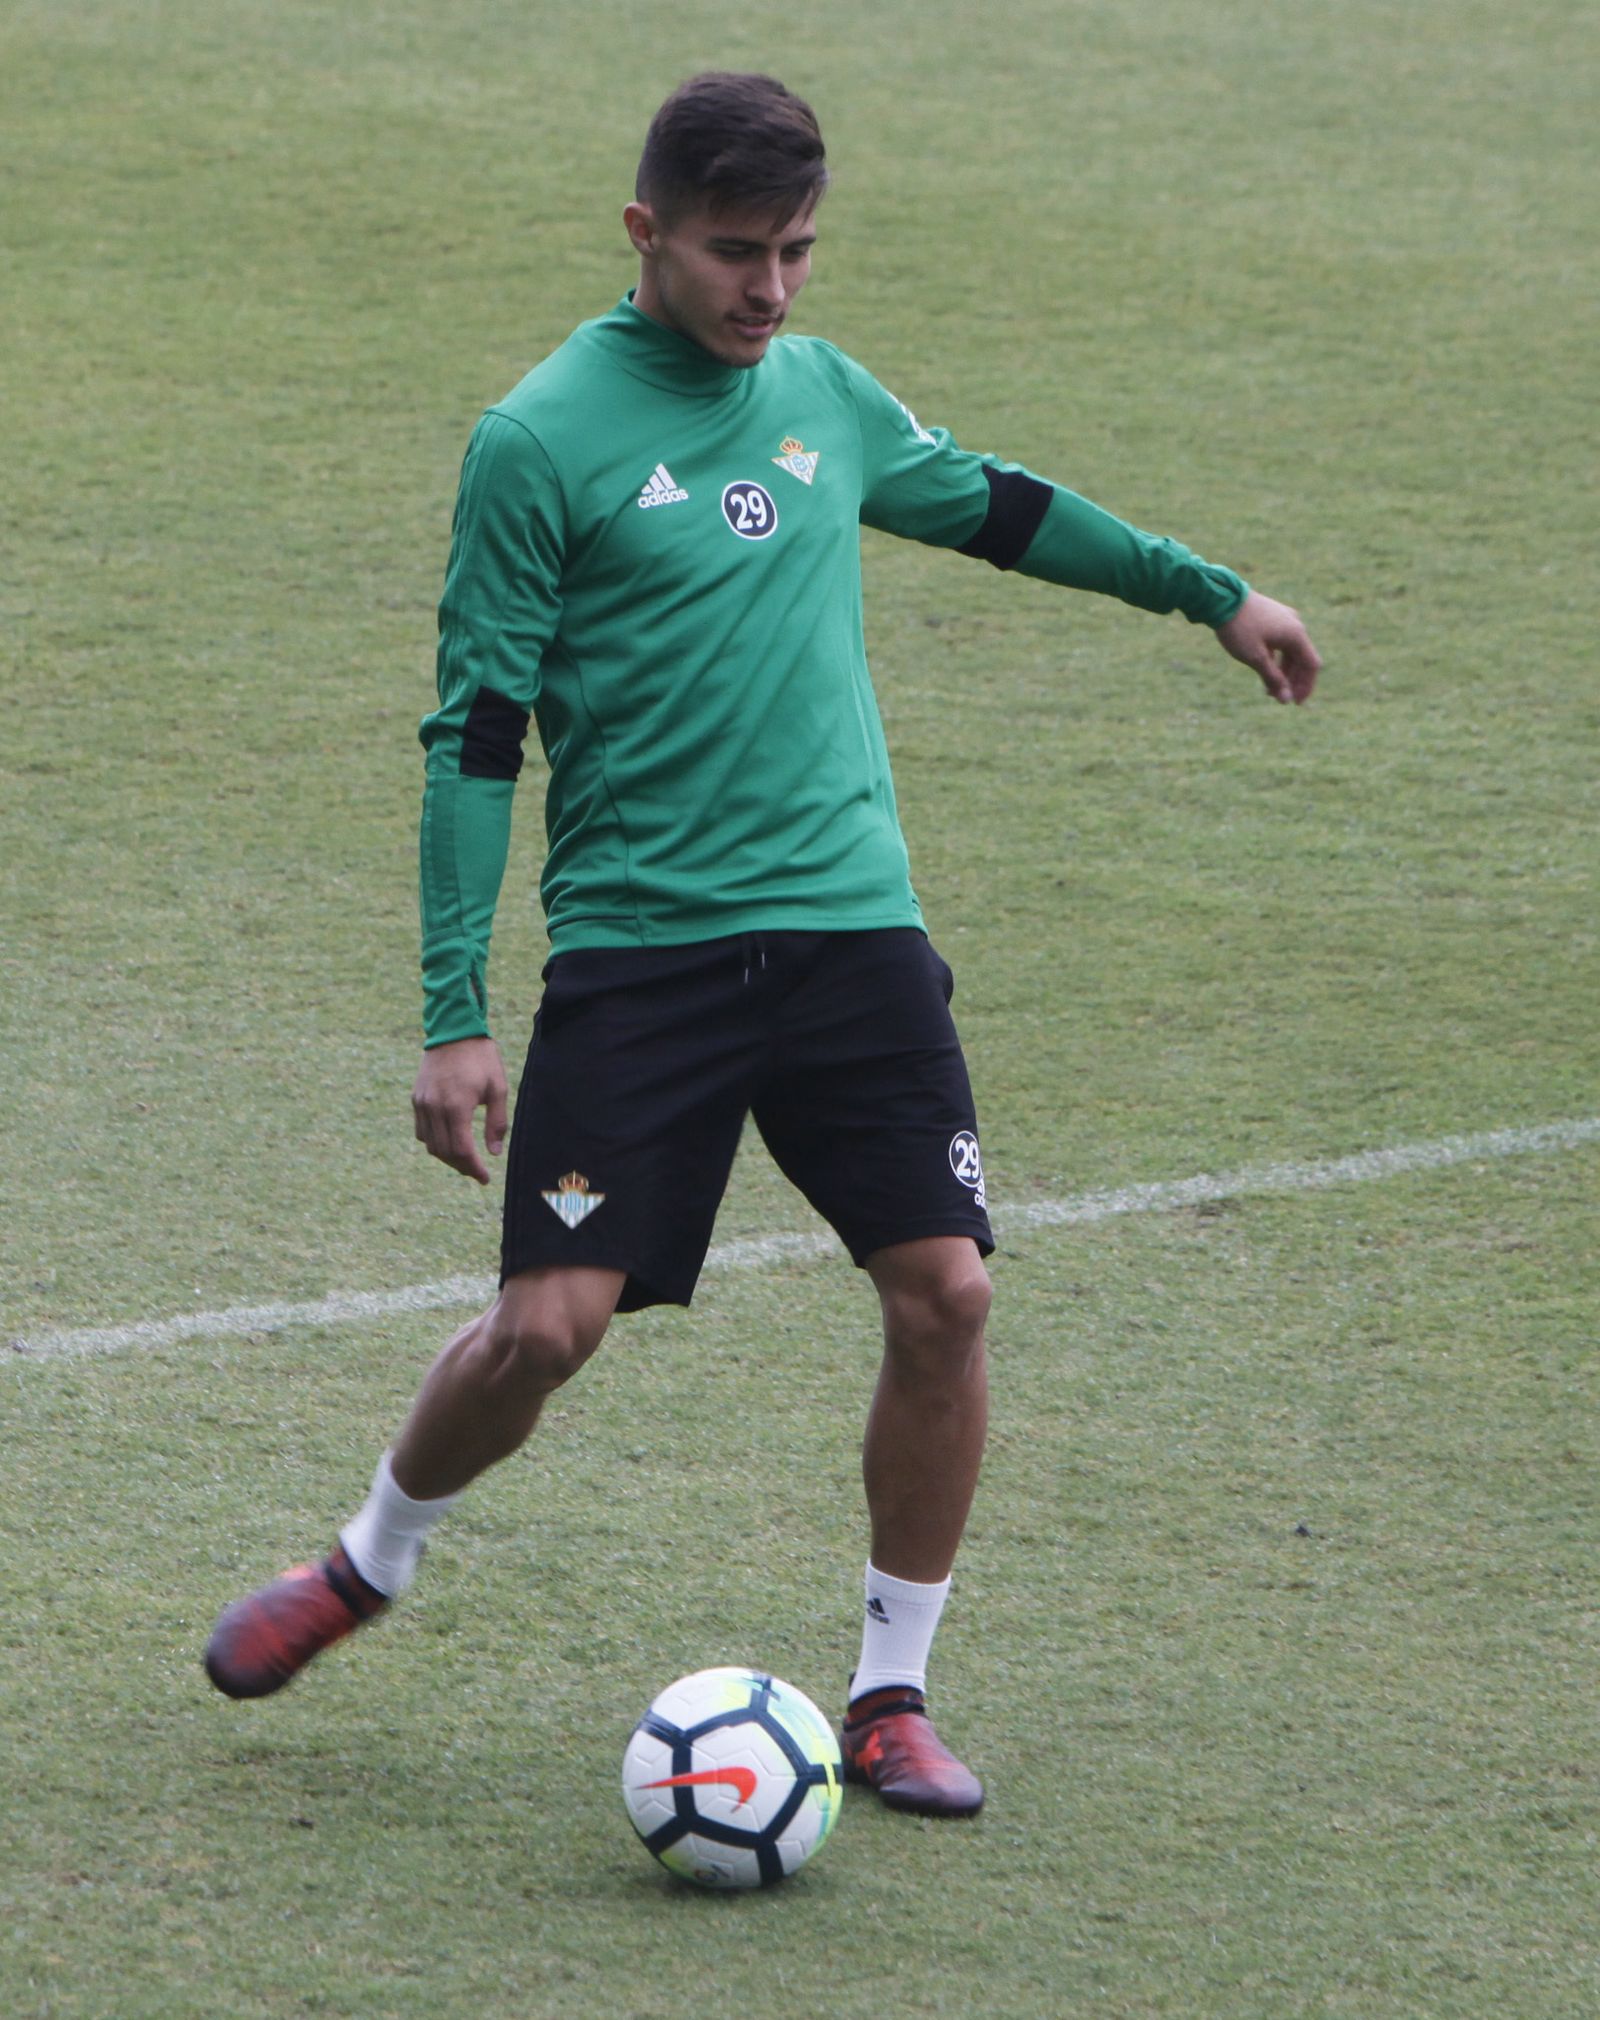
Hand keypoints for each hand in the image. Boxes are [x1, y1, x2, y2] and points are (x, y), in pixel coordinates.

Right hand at [412, 1036, 508, 1183]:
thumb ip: (497, 1122)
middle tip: (476, 1172)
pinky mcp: (416, 1098)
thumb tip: (494, 1153)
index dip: (474, 1168)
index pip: (462, 1150)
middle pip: (445, 1152)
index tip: (485, 1178)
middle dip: (462, 1166)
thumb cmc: (481, 1058)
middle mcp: (435, 1108)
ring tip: (464, 1160)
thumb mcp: (498, 1088)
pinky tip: (449, 1142)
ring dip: (447, 1157)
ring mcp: (422, 1103)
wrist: (454, 1030)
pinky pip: (421, 1131)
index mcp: (457, 1106)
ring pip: (430, 1145)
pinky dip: (434, 1142)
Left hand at [1214, 590, 1321, 704]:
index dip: (1306, 685)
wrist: (1222, 599)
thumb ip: (1273, 679)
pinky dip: (1276, 658)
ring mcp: (1284, 619)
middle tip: (1280, 698)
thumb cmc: (1239, 629)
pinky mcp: (1273, 617)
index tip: (1296, 702)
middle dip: (1293, 681)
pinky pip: (1281, 642)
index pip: (1311, 665)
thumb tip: (1286, 699)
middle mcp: (1295, 625)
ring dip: (1284, 671)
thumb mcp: (1256, 658)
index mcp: (1296, 634)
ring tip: (1269, 689)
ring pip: (1291, 651)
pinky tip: (1265, 670)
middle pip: (1302, 659)